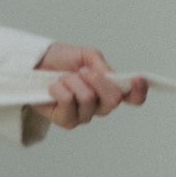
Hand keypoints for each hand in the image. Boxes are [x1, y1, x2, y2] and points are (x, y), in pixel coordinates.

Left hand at [29, 44, 148, 129]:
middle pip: (113, 100)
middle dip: (97, 80)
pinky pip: (69, 103)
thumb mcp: (86, 55)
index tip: (137, 78)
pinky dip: (60, 89)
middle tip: (83, 71)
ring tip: (64, 78)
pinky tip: (54, 87)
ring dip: (74, 82)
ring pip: (89, 99)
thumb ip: (101, 66)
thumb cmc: (62, 60)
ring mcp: (83, 115)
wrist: (36, 64)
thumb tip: (111, 77)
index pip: (133, 98)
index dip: (139, 92)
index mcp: (110, 90)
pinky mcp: (65, 120)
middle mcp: (100, 106)